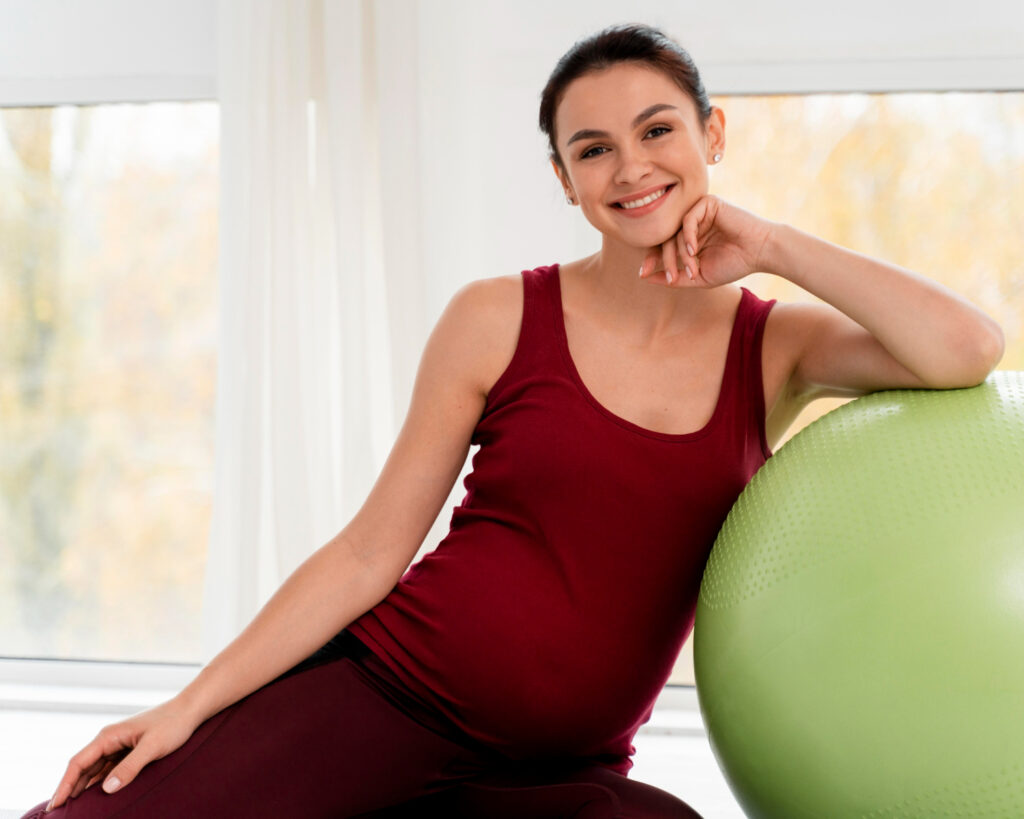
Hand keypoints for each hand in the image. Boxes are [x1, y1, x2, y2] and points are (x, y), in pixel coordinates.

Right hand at [46, 697, 202, 810]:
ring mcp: (119, 745)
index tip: (55, 805)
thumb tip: (107, 789)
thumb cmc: (173, 724)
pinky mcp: (129, 749)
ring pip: (94, 770)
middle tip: (57, 813)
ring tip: (73, 809)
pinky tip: (96, 796)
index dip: (64, 785)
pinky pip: (108, 769)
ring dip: (82, 787)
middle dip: (68, 789)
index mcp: (109, 736)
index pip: (78, 763)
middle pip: (82, 768)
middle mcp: (109, 740)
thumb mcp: (152, 747)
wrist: (190, 710)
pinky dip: (99, 782)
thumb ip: (130, 767)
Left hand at [639, 194, 776, 287]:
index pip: (663, 246)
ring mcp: (699, 214)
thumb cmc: (734, 264)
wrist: (761, 252)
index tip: (642, 274)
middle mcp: (692, 225)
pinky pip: (687, 220)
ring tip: (693, 268)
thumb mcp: (699, 277)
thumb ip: (674, 278)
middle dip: (665, 260)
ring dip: (681, 254)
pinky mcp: (708, 204)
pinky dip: (687, 237)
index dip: (651, 259)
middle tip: (673, 277)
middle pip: (665, 239)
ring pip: (675, 232)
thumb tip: (645, 277)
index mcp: (689, 239)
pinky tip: (694, 251)